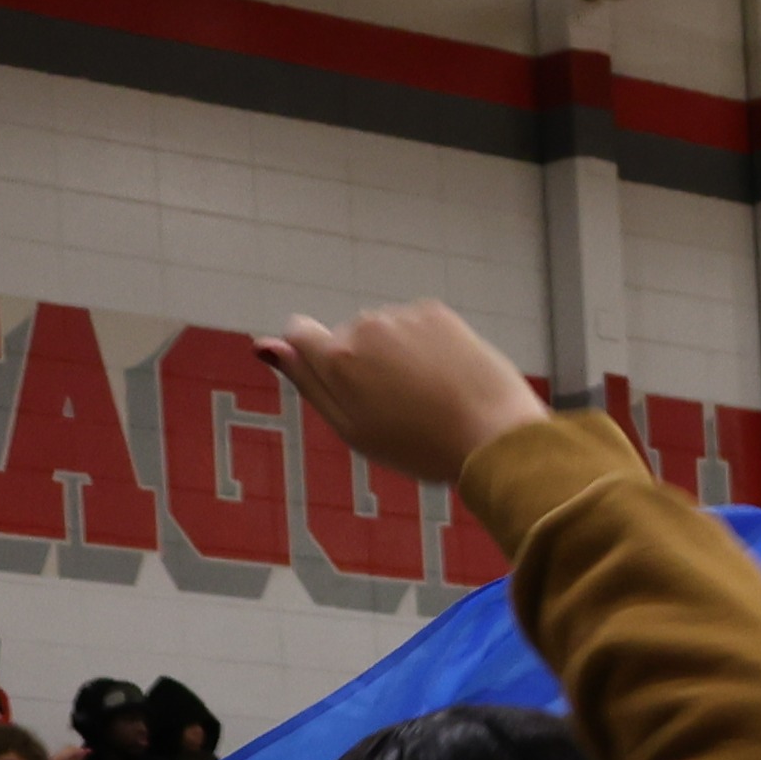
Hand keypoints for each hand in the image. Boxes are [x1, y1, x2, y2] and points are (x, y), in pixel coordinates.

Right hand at [268, 301, 551, 486]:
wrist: (495, 436)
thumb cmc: (420, 447)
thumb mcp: (352, 428)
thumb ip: (307, 383)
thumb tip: (265, 346)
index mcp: (336, 358)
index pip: (299, 333)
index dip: (317, 358)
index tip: (346, 384)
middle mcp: (364, 326)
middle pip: (348, 337)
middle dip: (364, 363)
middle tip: (400, 409)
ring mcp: (402, 317)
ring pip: (385, 331)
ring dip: (397, 355)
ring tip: (429, 397)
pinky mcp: (436, 312)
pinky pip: (417, 325)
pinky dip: (426, 346)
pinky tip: (446, 377)